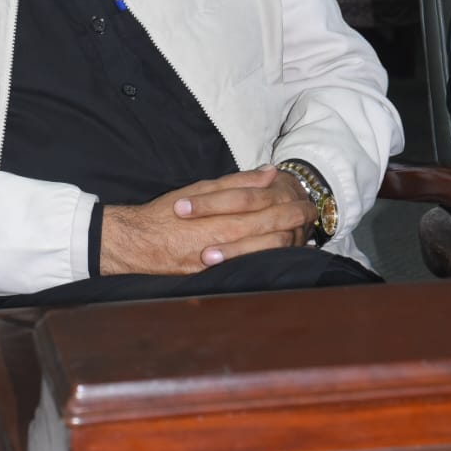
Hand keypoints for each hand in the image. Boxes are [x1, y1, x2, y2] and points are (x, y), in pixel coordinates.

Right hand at [100, 166, 314, 275]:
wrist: (137, 243)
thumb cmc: (167, 212)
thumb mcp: (201, 189)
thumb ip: (237, 182)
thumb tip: (269, 172)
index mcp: (223, 217)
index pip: (268, 212)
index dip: (292, 207)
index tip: (307, 201)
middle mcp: (226, 242)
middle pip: (274, 234)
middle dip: (297, 224)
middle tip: (312, 216)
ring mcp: (223, 264)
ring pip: (268, 255)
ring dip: (289, 244)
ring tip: (303, 236)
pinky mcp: (217, 278)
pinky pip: (252, 269)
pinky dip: (270, 260)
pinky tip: (281, 256)